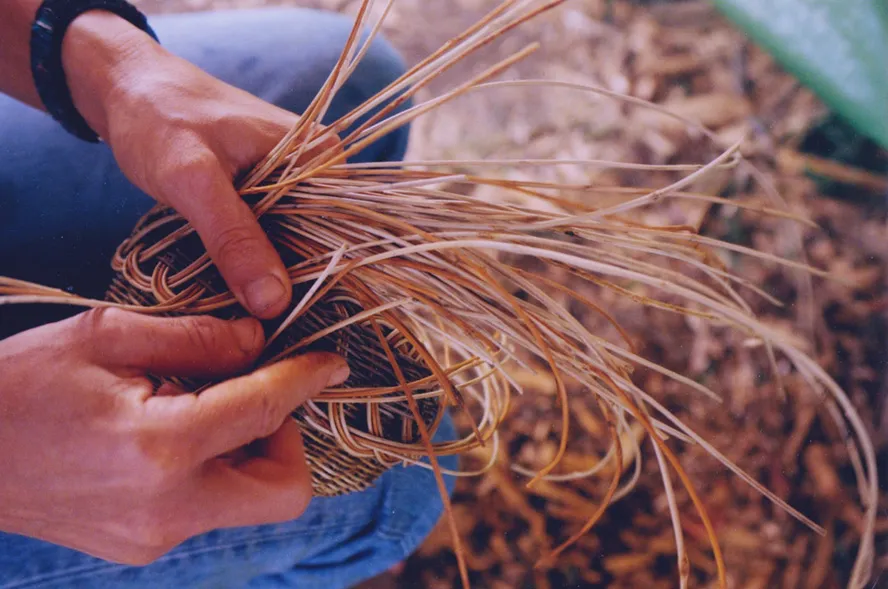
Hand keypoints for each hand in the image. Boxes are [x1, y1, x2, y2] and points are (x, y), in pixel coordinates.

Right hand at [0, 308, 348, 564]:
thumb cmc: (17, 386)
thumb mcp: (105, 336)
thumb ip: (195, 337)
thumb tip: (259, 339)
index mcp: (159, 447)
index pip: (266, 410)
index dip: (307, 378)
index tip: (330, 361)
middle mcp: (167, 508)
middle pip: (285, 490)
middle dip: (288, 438)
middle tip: (254, 394)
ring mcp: (153, 538)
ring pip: (249, 502)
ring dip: (250, 452)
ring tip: (198, 406)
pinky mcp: (140, 547)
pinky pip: (209, 507)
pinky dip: (213, 469)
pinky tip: (170, 434)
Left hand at [61, 12, 337, 318]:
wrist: (126, 87)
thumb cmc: (158, 117)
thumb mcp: (193, 180)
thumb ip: (234, 239)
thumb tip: (275, 304)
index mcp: (322, 157)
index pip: (340, 234)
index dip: (316, 279)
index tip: (285, 319)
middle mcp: (319, 170)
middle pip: (319, 244)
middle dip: (289, 282)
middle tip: (256, 321)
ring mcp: (294, 182)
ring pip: (293, 246)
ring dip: (267, 275)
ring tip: (241, 306)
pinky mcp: (269, 193)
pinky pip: (272, 237)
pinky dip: (251, 260)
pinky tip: (231, 282)